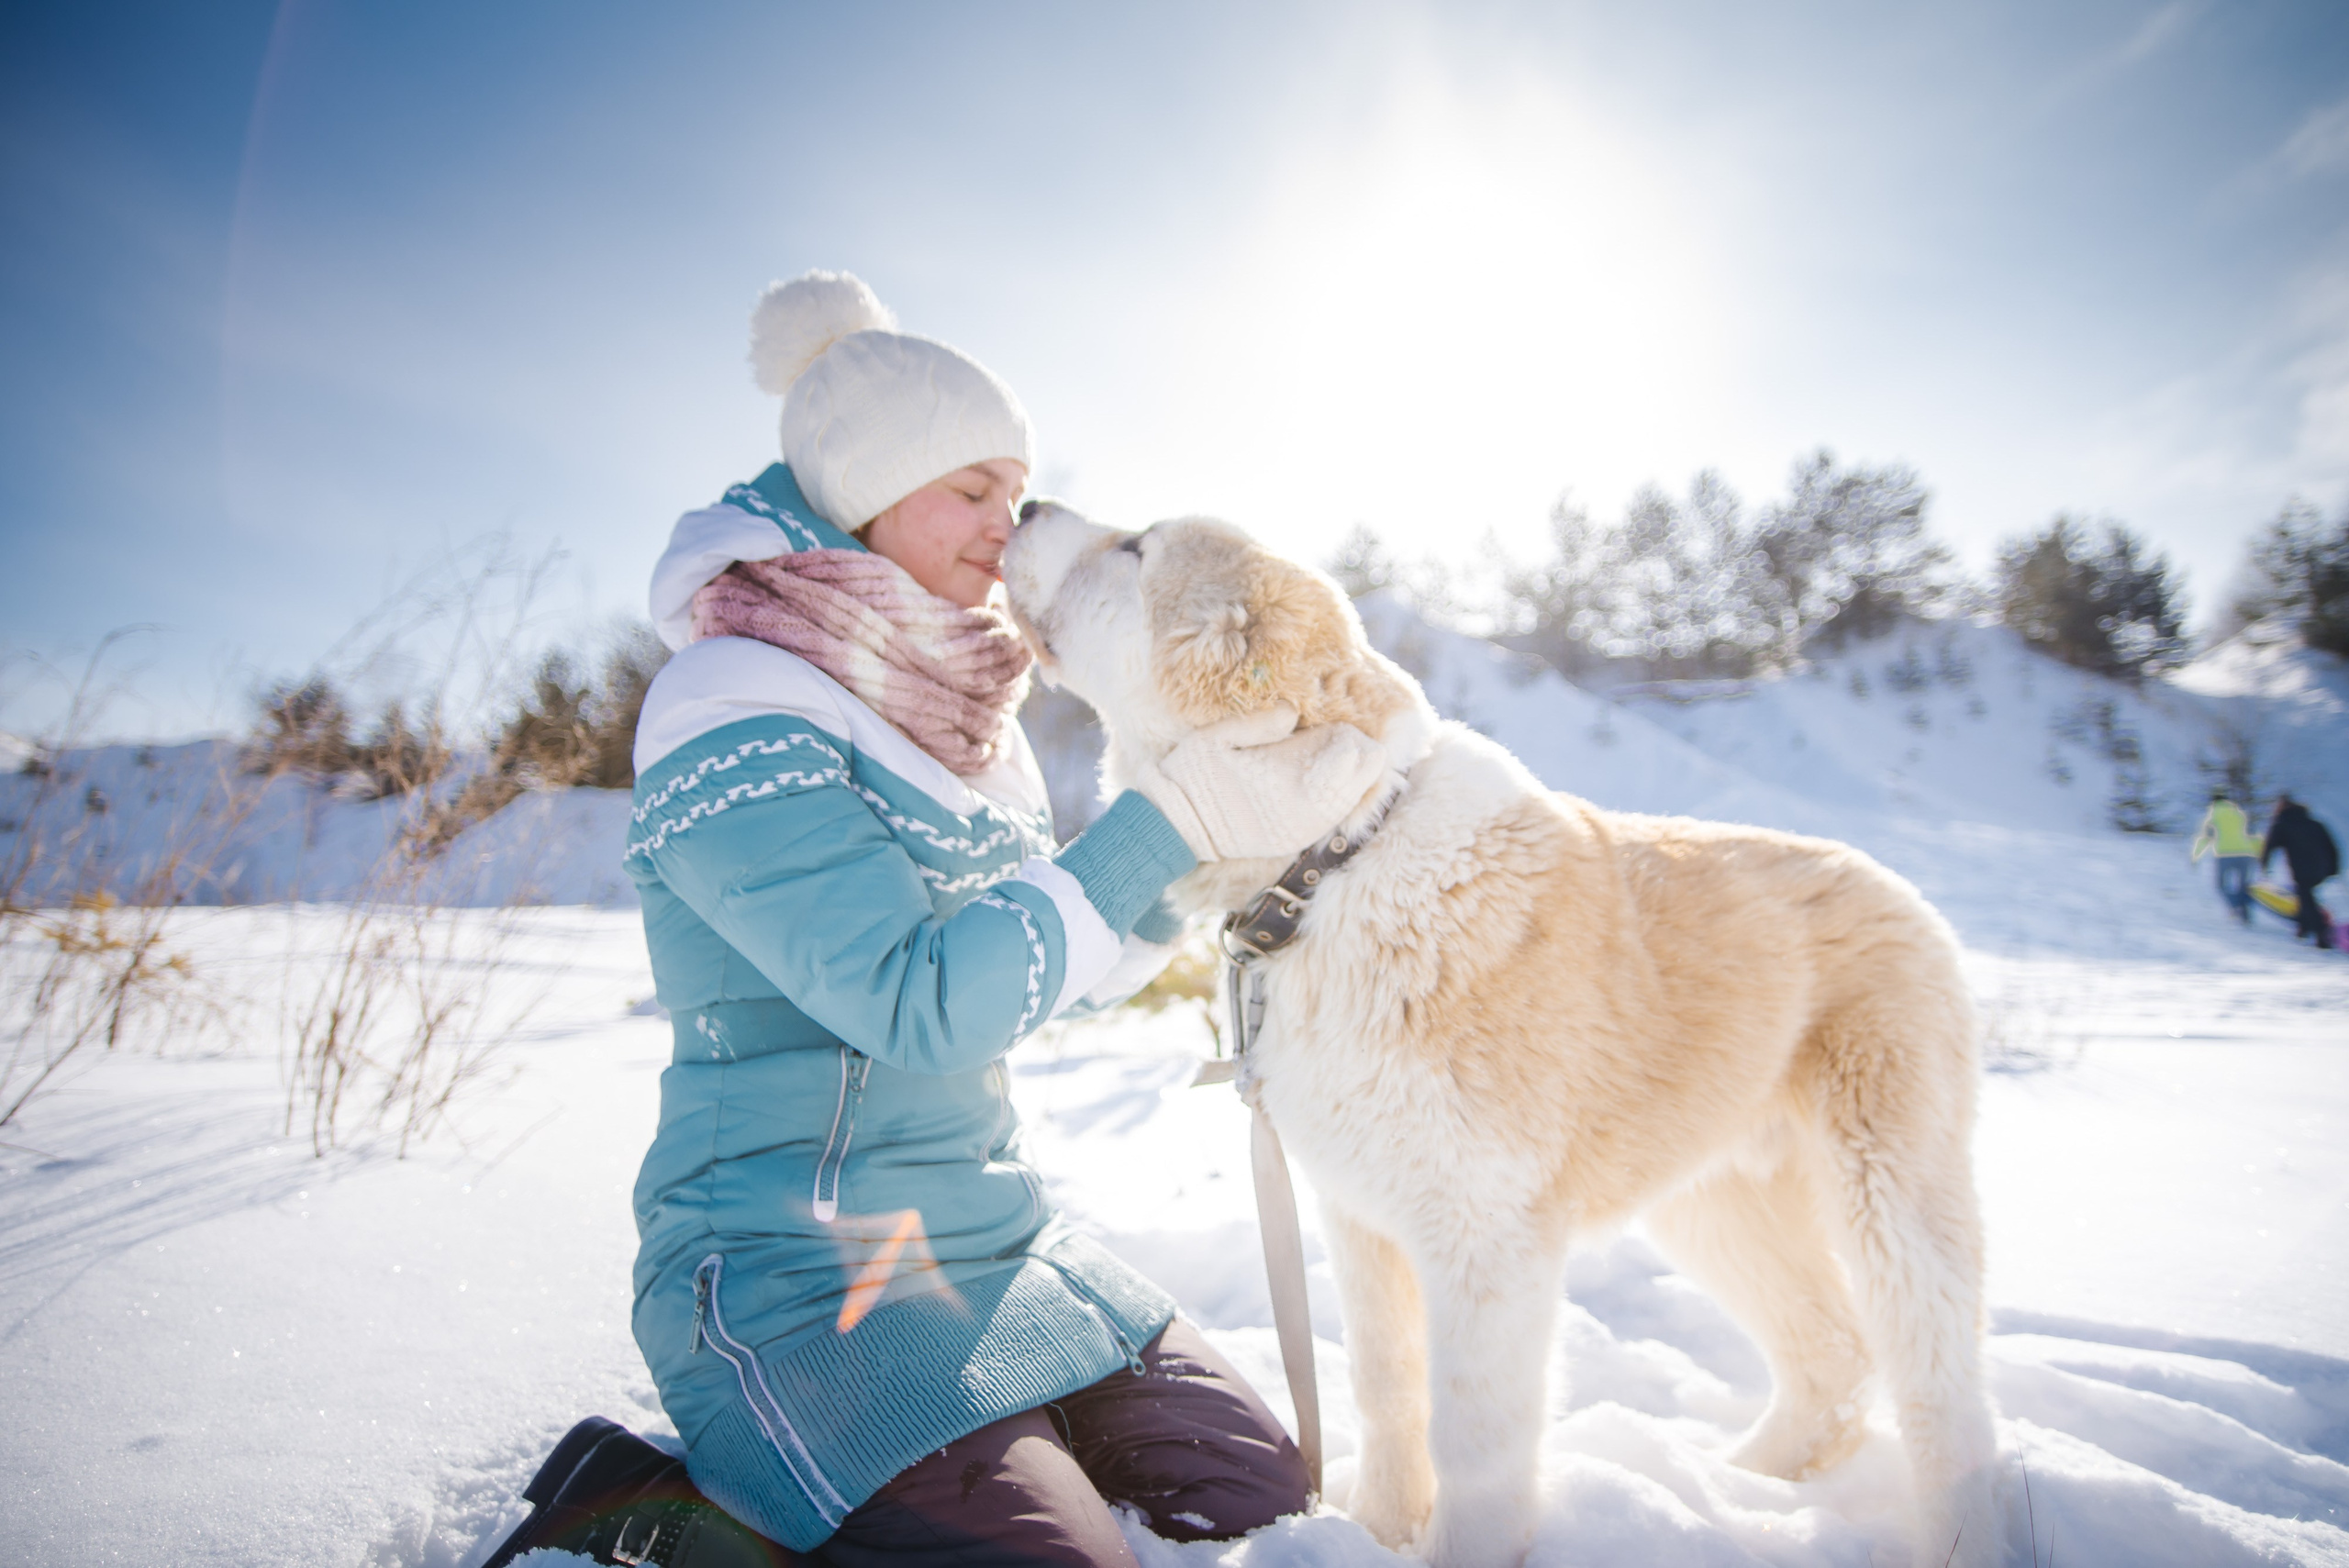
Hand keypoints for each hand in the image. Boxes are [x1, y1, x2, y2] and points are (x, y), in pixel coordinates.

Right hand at [1133, 706, 1389, 861]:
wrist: (1174, 828)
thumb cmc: (1192, 777)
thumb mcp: (1217, 737)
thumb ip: (1260, 724)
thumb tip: (1292, 711)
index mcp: (1293, 781)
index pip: (1352, 758)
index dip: (1350, 738)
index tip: (1335, 728)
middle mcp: (1305, 810)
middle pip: (1362, 779)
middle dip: (1355, 756)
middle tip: (1336, 740)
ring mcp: (1302, 829)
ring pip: (1349, 801)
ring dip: (1347, 779)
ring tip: (1328, 758)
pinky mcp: (1292, 840)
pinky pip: (1330, 818)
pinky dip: (1333, 798)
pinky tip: (1320, 781)